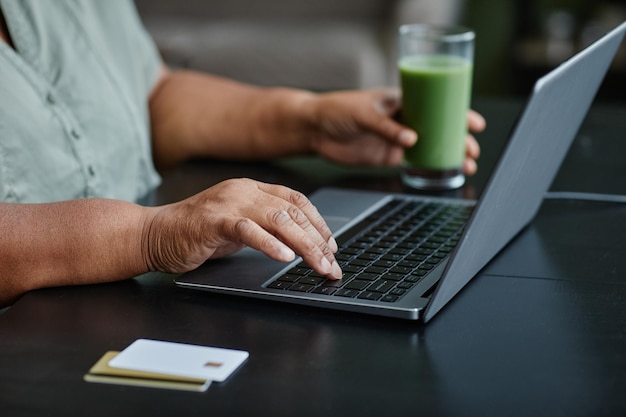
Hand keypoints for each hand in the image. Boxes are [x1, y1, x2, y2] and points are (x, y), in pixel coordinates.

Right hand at [141, 178, 341, 278]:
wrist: (154, 234)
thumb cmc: (196, 233)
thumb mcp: (239, 227)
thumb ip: (265, 228)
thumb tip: (299, 243)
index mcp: (252, 189)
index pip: (296, 200)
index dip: (319, 222)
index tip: (332, 244)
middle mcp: (244, 191)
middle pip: (293, 212)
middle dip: (318, 240)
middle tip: (331, 264)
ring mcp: (229, 203)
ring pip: (278, 220)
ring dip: (304, 245)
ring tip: (319, 265)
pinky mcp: (214, 221)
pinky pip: (249, 230)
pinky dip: (270, 244)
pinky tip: (285, 258)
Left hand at [304, 88, 484, 172]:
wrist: (315, 129)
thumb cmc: (337, 110)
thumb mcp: (363, 114)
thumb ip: (386, 128)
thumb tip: (412, 140)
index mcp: (400, 99)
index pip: (435, 103)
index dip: (456, 112)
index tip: (474, 122)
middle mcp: (403, 118)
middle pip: (439, 127)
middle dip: (459, 137)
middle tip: (473, 149)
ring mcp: (397, 137)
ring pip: (430, 146)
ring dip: (449, 155)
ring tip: (467, 164)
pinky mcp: (388, 155)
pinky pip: (414, 161)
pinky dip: (429, 167)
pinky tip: (443, 173)